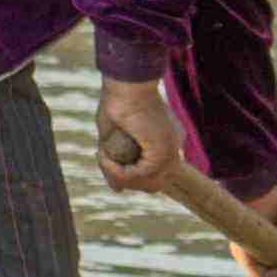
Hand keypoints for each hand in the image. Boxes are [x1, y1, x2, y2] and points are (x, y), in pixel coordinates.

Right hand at [94, 75, 193, 196]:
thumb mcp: (113, 142)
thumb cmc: (118, 104)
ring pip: (147, 184)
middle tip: (106, 162)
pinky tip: (104, 156)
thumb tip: (117, 191)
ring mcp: (172, 152)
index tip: (110, 164)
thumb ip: (117, 166)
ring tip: (102, 156)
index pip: (157, 177)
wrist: (126, 84)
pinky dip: (117, 170)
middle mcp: (175, 149)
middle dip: (126, 180)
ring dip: (118, 175)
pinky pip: (137, 175)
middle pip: (154, 186)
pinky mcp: (162, 153)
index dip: (133, 178)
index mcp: (168, 143)